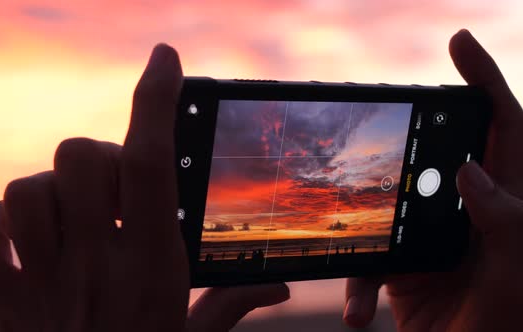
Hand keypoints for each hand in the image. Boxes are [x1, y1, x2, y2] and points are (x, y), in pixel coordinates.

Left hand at [0, 44, 288, 331]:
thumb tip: (282, 286)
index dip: (158, 100)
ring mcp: (44, 282)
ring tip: (70, 223)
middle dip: (97, 158)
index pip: (154, 162)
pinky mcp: (4, 300)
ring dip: (49, 194)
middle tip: (112, 191)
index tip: (166, 59)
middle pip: (79, 157)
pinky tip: (26, 246)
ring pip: (28, 189)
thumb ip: (234, 305)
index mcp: (152, 268)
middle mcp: (96, 265)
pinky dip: (0, 228)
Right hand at [343, 29, 522, 331]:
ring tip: (358, 247)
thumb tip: (469, 169)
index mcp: (509, 204)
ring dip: (362, 224)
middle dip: (408, 138)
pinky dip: (356, 283)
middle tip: (378, 126)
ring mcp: (430, 235)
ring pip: (389, 203)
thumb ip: (504, 220)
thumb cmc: (505, 328)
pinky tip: (356, 311)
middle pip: (437, 153)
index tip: (458, 44)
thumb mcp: (515, 275)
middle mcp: (469, 212)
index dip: (484, 82)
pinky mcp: (400, 262)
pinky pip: (368, 255)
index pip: (504, 128)